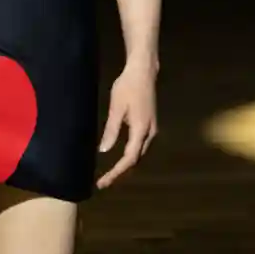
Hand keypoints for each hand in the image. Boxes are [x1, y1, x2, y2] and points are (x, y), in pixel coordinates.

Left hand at [96, 59, 158, 189]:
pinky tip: (119, 158)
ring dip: (125, 165)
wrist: (143, 71)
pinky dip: (129, 155)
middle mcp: (150, 133)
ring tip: (109, 174)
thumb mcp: (116, 108)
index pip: (129, 159)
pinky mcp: (149, 125)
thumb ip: (111, 131)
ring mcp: (151, 129)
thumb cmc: (128, 86)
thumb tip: (104, 151)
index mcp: (141, 130)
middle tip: (103, 182)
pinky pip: (140, 146)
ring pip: (139, 154)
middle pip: (135, 160)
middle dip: (120, 173)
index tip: (103, 182)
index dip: (116, 173)